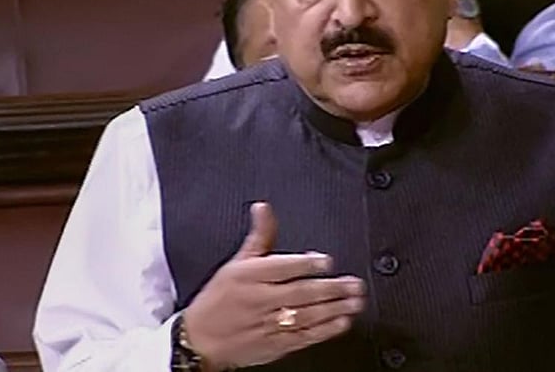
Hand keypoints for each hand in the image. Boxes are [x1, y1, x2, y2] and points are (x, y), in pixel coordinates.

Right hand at [183, 202, 365, 370]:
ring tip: (355, 301)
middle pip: (300, 292)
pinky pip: (303, 337)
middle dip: (330, 288)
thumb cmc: (218, 299)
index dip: (306, 264)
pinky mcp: (274, 345)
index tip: (328, 261)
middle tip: (353, 283)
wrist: (199, 340)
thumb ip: (259, 236)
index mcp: (249, 276)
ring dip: (334, 308)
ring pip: (306, 315)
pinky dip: (324, 330)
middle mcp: (259, 300)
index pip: (282, 267)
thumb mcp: (235, 263)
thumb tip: (264, 208)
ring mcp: (267, 324)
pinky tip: (342, 322)